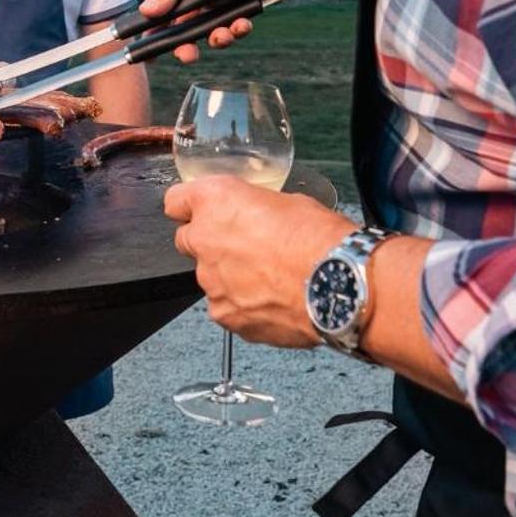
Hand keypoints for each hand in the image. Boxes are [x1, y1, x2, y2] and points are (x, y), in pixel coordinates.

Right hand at [142, 0, 320, 62]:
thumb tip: (147, 11)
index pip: (160, 15)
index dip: (155, 35)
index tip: (152, 55)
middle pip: (184, 32)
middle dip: (186, 47)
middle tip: (189, 54)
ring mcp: (216, 4)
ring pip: (210, 34)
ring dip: (216, 39)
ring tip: (223, 34)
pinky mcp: (238, 8)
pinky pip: (234, 28)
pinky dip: (237, 30)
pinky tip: (241, 23)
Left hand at [164, 176, 350, 349]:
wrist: (339, 285)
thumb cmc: (320, 240)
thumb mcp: (288, 201)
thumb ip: (254, 210)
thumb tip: (255, 218)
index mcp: (215, 201)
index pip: (176, 201)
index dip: (190, 207)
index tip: (198, 211)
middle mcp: (204, 240)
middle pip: (187, 241)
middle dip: (210, 243)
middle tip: (246, 247)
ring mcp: (211, 282)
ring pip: (210, 278)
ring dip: (230, 277)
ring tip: (271, 279)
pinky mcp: (225, 315)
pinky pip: (227, 307)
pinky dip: (244, 306)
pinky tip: (274, 301)